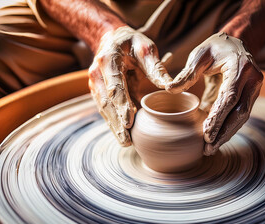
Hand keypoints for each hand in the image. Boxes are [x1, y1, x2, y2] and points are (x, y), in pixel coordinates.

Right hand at [89, 26, 171, 145]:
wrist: (111, 40)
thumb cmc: (131, 43)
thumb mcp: (146, 48)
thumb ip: (155, 67)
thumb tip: (169, 86)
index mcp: (108, 60)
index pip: (115, 85)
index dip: (121, 104)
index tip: (129, 121)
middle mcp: (97, 74)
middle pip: (106, 102)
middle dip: (117, 122)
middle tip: (127, 141)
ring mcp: (96, 84)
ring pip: (104, 109)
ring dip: (114, 127)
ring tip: (126, 142)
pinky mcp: (99, 92)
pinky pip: (106, 110)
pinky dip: (114, 123)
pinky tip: (123, 135)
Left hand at [166, 32, 262, 155]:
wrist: (236, 42)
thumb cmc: (215, 48)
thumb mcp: (199, 55)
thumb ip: (187, 73)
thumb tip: (170, 90)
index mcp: (240, 68)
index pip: (230, 97)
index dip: (219, 117)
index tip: (206, 133)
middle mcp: (253, 80)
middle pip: (240, 112)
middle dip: (224, 132)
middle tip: (208, 148)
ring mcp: (254, 90)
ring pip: (243, 117)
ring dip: (227, 134)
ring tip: (211, 148)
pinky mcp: (251, 97)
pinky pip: (241, 115)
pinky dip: (229, 128)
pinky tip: (217, 138)